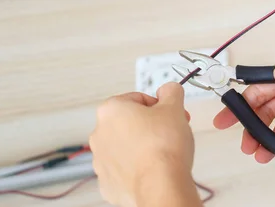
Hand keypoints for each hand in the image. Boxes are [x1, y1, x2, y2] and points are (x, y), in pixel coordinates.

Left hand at [89, 82, 194, 205]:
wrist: (161, 185)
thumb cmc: (164, 147)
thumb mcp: (174, 107)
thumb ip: (171, 92)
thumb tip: (169, 89)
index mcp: (111, 110)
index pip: (138, 99)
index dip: (159, 106)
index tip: (170, 115)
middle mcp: (99, 134)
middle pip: (129, 123)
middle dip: (150, 127)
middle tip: (170, 133)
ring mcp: (100, 160)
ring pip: (126, 147)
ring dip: (142, 147)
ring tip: (162, 154)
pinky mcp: (107, 183)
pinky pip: (124, 170)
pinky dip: (137, 169)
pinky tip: (153, 169)